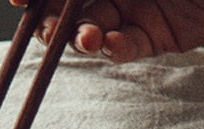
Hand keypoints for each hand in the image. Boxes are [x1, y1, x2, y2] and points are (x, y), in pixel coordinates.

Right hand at [9, 0, 203, 62]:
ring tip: (81, 36)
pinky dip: (111, 48)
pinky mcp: (161, 35)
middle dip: (50, 16)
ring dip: (78, 36)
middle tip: (42, 22)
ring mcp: (138, 8)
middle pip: (69, 5)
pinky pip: (125, 47)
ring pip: (92, 29)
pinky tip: (103, 43)